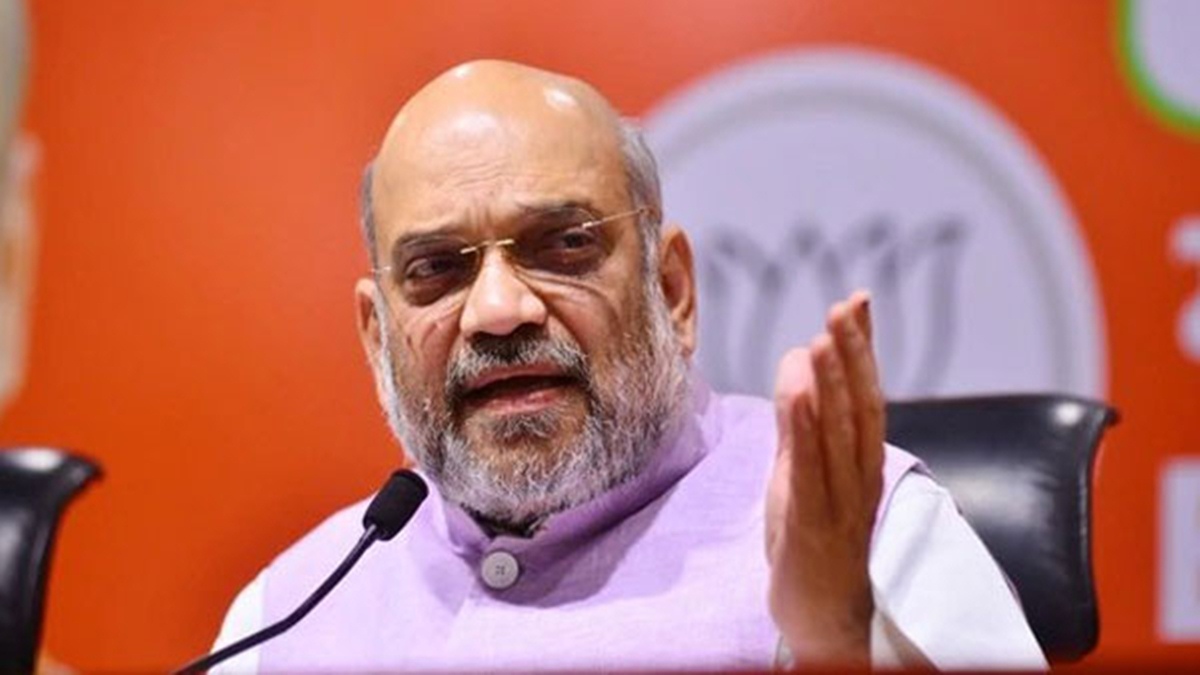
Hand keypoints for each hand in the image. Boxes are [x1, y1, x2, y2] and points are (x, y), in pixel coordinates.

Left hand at [765, 290, 884, 664]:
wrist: (823, 615)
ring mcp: (840, 500)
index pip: (866, 393)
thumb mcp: (804, 470)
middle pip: (861, 405)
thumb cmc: (814, 539)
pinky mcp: (814, 523)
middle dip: (853, 352)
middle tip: (844, 305)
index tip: (857, 300)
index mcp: (862, 461)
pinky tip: (800, 394)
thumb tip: (800, 362)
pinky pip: (811, 469)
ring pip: (841, 434)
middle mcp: (860, 475)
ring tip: (822, 337)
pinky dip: (806, 429)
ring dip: (833, 382)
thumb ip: (802, 419)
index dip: (863, 347)